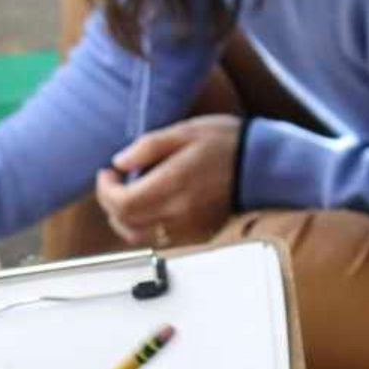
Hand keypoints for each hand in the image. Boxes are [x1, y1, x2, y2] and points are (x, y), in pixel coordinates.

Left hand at [94, 114, 241, 247]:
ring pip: (138, 237)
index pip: (122, 203)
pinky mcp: (195, 232)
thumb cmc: (228, 144)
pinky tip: (151, 203)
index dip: (106, 190)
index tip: (108, 173)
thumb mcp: (185, 131)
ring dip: (124, 218)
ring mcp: (187, 226)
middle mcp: (178, 212)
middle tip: (114, 182)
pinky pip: (159, 237)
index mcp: (172, 185)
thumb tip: (120, 162)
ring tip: (129, 194)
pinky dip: (144, 225)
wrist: (262, 166)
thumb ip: (148, 147)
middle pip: (125, 224)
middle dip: (110, 203)